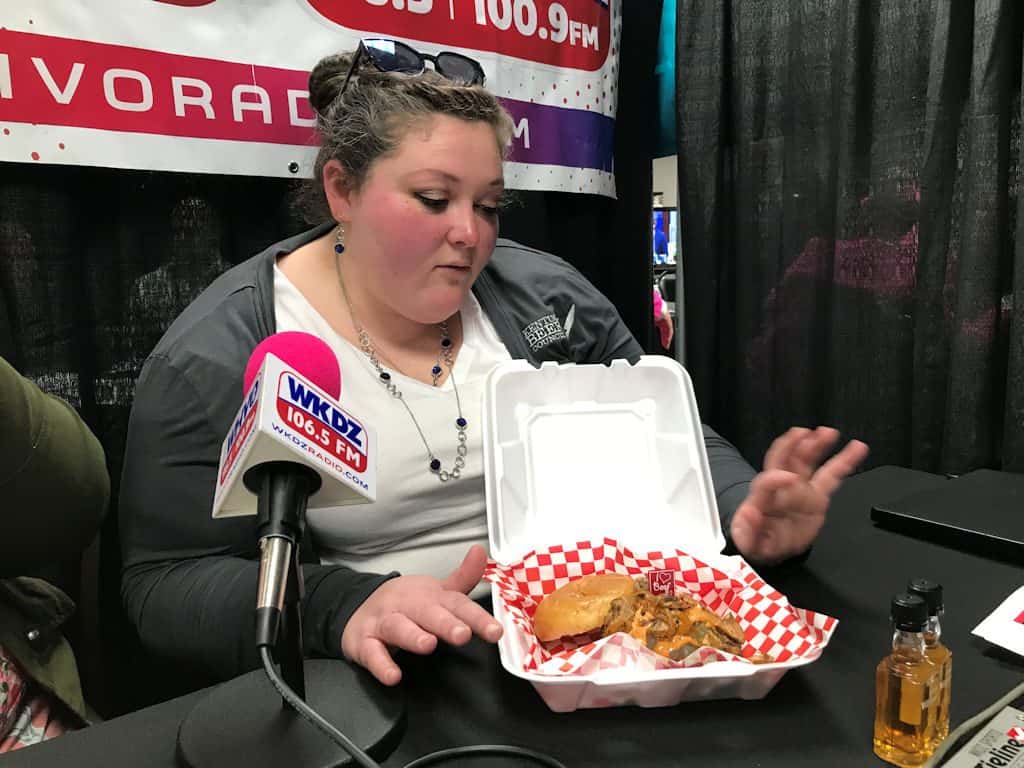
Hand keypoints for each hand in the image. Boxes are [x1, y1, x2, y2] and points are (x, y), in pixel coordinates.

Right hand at [340, 544, 502, 685]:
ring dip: (413, 636)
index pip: (457, 604)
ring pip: (398, 627)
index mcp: (431, 596)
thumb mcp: (437, 590)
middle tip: (462, 634)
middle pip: (428, 612)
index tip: (495, 631)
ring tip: (428, 644)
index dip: (478, 618)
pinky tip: (393, 675)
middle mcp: (408, 606)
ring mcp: (384, 622)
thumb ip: (463, 577)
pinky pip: (372, 652)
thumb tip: (481, 551)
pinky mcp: (364, 641)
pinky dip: (381, 664)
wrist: (359, 605)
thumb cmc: (406, 602)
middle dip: (446, 623)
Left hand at [729, 427, 868, 563]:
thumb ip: (747, 530)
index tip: (790, 477)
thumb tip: (749, 513)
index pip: (765, 483)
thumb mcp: (747, 539)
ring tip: (828, 432)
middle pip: (784, 461)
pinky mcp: (817, 496)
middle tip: (804, 434)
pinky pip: (832, 476)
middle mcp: (781, 488)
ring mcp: (800, 489)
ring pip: (807, 462)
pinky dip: (845, 462)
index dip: (775, 478)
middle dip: (793, 446)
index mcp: (762, 498)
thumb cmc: (756, 539)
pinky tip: (858, 447)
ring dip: (816, 445)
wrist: (770, 547)